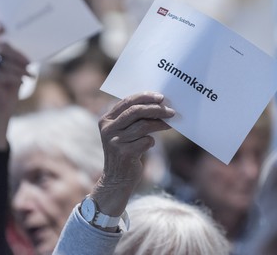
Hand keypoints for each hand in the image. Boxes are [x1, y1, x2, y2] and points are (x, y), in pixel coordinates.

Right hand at [0, 19, 29, 116]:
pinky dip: (16, 77)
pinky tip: (23, 80)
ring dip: (20, 68)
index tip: (4, 27)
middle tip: (30, 62)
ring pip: (5, 60)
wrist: (5, 102)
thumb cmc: (14, 78)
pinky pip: (4, 74)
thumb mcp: (19, 63)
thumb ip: (19, 51)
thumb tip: (32, 40)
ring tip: (30, 74)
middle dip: (18, 54)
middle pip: (2, 45)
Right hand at [91, 92, 174, 218]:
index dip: (145, 97)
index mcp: (106, 120)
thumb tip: (158, 104)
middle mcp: (108, 129)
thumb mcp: (123, 132)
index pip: (127, 101)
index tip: (161, 97)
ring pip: (143, 126)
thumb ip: (134, 118)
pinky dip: (152, 141)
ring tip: (169, 124)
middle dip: (156, 109)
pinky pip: (146, 141)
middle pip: (135, 111)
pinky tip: (150, 144)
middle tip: (170, 110)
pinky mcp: (124, 153)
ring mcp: (115, 141)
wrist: (116, 179)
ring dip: (159, 124)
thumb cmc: (125, 150)